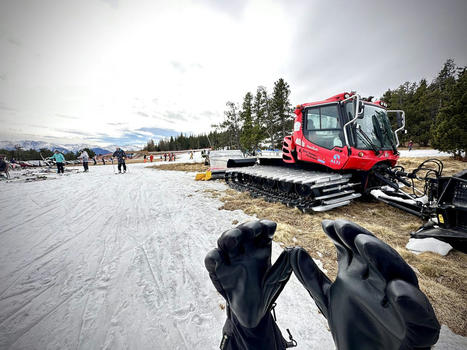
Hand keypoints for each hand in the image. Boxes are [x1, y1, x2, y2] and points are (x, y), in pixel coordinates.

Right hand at [205, 220, 292, 348]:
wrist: (253, 314)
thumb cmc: (266, 293)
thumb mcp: (278, 279)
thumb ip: (284, 265)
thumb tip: (293, 249)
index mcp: (260, 248)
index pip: (261, 229)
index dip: (264, 226)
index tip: (269, 228)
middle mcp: (244, 249)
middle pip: (242, 230)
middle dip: (246, 227)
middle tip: (252, 230)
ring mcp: (230, 258)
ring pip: (225, 240)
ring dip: (228, 237)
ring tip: (233, 241)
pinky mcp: (219, 271)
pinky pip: (212, 259)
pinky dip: (213, 257)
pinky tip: (218, 258)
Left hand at [290, 220, 439, 349]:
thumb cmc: (354, 330)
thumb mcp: (325, 300)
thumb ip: (311, 277)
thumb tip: (294, 250)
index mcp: (363, 275)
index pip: (355, 248)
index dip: (342, 234)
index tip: (326, 225)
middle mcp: (383, 283)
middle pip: (376, 254)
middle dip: (360, 239)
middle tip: (344, 229)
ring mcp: (401, 304)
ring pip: (400, 274)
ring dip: (382, 258)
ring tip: (365, 244)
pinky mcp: (417, 330)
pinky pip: (420, 314)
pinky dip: (410, 301)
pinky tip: (395, 290)